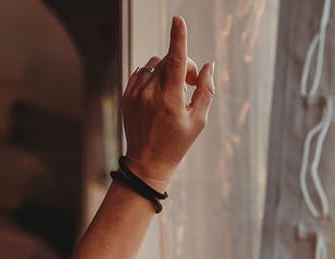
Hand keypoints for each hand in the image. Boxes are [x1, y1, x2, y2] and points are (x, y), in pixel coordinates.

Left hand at [122, 17, 214, 191]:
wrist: (147, 161)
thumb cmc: (178, 142)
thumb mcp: (199, 120)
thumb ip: (205, 90)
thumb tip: (208, 65)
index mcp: (170, 100)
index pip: (176, 61)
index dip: (178, 38)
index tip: (179, 20)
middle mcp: (149, 93)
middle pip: (169, 61)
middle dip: (183, 66)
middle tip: (191, 84)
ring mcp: (135, 93)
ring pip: (154, 64)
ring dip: (167, 69)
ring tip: (174, 90)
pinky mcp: (126, 94)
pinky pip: (142, 72)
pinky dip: (153, 76)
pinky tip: (159, 94)